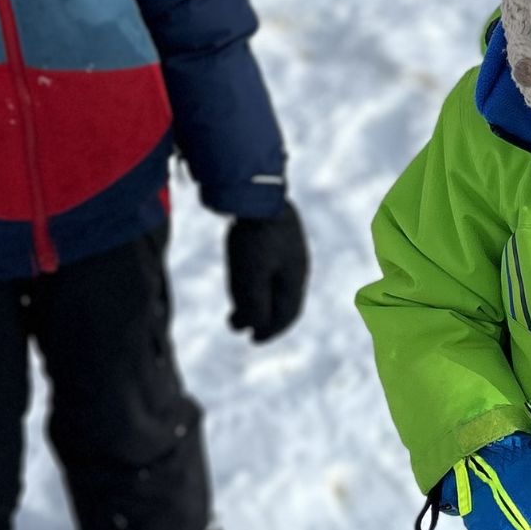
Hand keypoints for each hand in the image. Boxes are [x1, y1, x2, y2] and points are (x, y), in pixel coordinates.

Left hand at [226, 202, 308, 342]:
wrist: (254, 189)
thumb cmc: (253, 236)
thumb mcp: (251, 277)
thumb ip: (256, 306)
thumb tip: (258, 328)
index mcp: (296, 277)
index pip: (288, 314)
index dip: (271, 330)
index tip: (254, 340)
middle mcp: (296, 264)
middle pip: (282, 300)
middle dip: (262, 317)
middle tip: (241, 328)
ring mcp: (287, 248)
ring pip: (274, 283)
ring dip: (256, 300)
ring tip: (234, 310)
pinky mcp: (274, 235)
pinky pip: (269, 266)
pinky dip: (255, 281)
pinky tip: (239, 279)